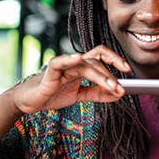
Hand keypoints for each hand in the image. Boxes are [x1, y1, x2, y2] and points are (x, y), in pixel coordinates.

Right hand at [12, 45, 130, 113]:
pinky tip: (78, 58)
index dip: (115, 60)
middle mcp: (73, 63)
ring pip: (84, 64)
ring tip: (112, 86)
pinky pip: (60, 62)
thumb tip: (118, 94)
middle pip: (96, 60)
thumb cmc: (53, 94)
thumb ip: (98, 94)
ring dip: (100, 75)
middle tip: (121, 87)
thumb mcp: (80, 96)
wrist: (31, 102)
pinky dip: (69, 58)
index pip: (101, 57)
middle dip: (111, 72)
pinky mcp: (50, 72)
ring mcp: (62, 66)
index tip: (128, 70)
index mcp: (81, 66)